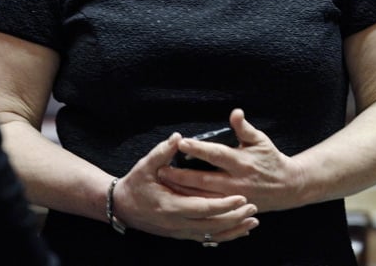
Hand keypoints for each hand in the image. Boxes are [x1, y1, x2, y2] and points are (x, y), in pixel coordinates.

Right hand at [111, 132, 258, 243]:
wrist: (122, 207)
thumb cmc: (134, 184)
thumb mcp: (145, 166)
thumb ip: (162, 152)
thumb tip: (178, 137)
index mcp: (171, 206)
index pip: (204, 207)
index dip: (224, 204)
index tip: (241, 198)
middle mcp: (178, 223)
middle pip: (213, 224)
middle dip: (235, 217)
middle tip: (254, 208)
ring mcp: (180, 231)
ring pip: (213, 235)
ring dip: (234, 228)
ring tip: (253, 220)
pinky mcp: (182, 234)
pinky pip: (208, 238)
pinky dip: (225, 235)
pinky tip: (238, 231)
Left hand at [158, 109, 306, 212]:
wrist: (288, 187)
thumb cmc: (270, 159)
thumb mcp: (260, 140)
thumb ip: (244, 128)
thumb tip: (235, 112)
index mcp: (241, 162)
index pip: (216, 154)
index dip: (198, 149)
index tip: (180, 142)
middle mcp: (236, 182)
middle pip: (204, 180)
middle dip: (182, 175)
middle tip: (161, 169)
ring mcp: (234, 199)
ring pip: (204, 197)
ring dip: (183, 191)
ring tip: (164, 183)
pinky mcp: (232, 209)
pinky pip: (210, 208)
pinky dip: (193, 202)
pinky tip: (178, 197)